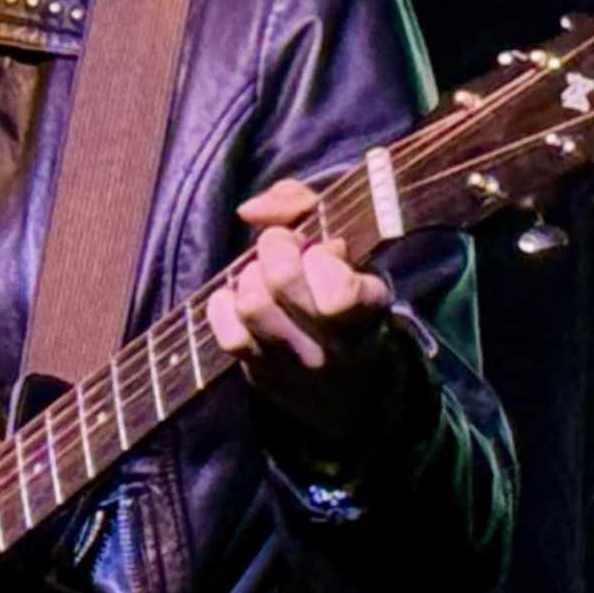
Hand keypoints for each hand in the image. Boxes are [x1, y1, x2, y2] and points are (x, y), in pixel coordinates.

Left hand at [206, 179, 401, 444]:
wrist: (356, 386)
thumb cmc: (349, 293)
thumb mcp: (349, 245)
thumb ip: (302, 206)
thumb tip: (249, 211)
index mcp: (368, 310)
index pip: (338, 287)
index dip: (322, 255)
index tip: (326, 252)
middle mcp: (335, 345)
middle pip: (282, 279)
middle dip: (275, 247)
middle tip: (282, 249)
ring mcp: (297, 365)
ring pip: (252, 304)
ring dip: (250, 279)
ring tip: (263, 279)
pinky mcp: (264, 377)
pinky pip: (228, 336)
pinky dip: (225, 307)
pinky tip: (239, 302)